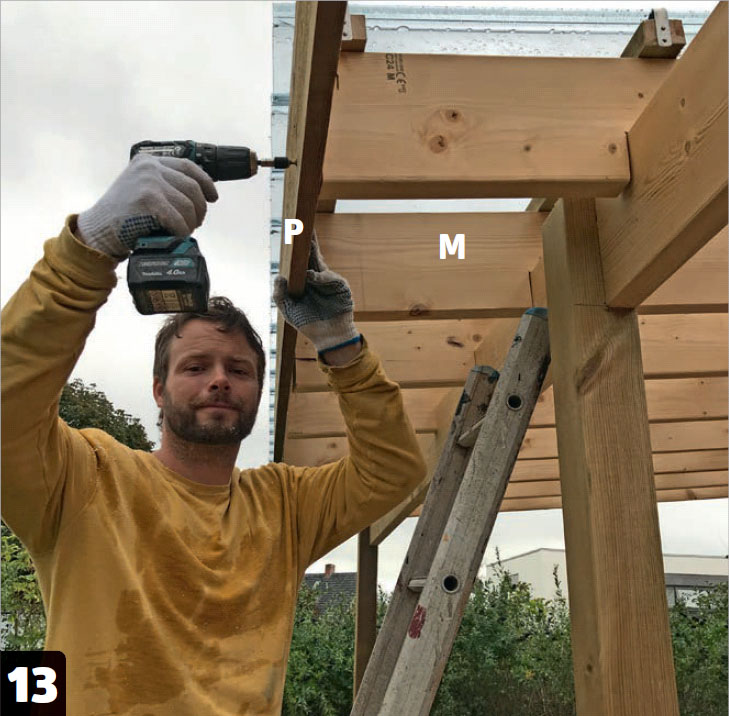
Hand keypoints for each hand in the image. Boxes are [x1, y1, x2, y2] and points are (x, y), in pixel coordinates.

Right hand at [76, 154, 218, 257]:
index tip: (213, 197)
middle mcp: (149, 167)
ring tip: (183, 231)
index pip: (188, 167)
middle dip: (199, 210)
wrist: (98, 231)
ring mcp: (148, 182)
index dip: (206, 183)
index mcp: (148, 161)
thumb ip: (164, 185)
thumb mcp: (142, 189)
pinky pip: (179, 219)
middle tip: (195, 223)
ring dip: (190, 223)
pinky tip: (175, 235)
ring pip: (188, 206)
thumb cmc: (122, 216)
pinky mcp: (148, 200)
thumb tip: (200, 196)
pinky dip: (181, 231)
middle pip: (192, 188)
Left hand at [273, 233, 360, 356]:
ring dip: (313, 251)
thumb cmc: (308, 323)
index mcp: (304, 281)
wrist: (328, 337)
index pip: (300, 259)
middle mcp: (317, 277)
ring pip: (320, 262)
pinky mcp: (340, 287)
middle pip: (312, 254)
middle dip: (307, 240)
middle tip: (301, 223)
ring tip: (305, 241)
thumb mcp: (288, 310)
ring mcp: (329, 281)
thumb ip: (279, 295)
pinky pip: (329, 277)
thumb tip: (279, 276)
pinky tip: (311, 276)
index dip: (296, 247)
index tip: (291, 230)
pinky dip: (319, 277)